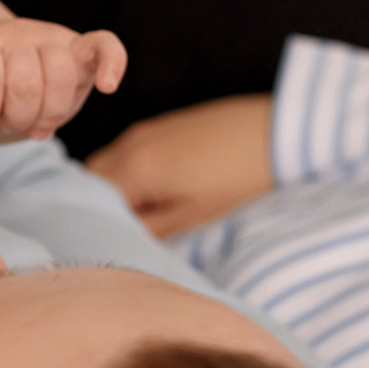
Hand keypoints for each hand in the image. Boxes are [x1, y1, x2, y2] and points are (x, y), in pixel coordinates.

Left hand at [0, 19, 127, 140]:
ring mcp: (51, 38)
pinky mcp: (81, 49)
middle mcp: (18, 34)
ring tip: (37, 118)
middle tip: (11, 118)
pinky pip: (105, 46)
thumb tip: (30, 127)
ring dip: (49, 113)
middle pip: (26, 84)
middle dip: (18, 117)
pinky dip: (111, 64)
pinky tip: (107, 85)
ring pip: (61, 77)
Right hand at [86, 94, 275, 237]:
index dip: (95, 225)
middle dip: (97, 206)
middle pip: (90, 180)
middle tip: (123, 231)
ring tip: (144, 213)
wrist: (280, 135)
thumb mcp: (193, 217)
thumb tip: (114, 237)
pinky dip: (129, 173)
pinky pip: (128, 152)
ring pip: (107, 164)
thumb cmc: (241, 180)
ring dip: (114, 189)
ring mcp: (146, 130)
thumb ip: (146, 229)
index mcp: (135, 168)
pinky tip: (159, 189)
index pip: (88, 201)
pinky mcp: (163, 125)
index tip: (108, 242)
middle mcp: (130, 143)